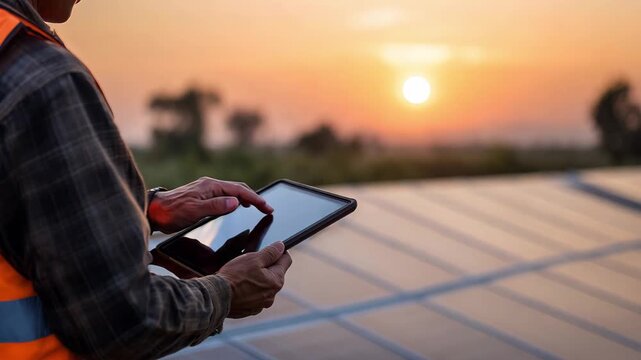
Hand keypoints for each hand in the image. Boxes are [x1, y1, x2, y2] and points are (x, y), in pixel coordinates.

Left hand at [148, 177, 272, 233]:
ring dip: (246, 198)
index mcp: (210, 186)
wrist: (153, 211)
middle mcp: (210, 185)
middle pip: (238, 188)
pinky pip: (224, 195)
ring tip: (257, 206)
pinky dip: (236, 200)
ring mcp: (206, 190)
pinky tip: (238, 206)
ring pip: (232, 191)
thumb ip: (216, 206)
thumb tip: (236, 202)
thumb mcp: (195, 211)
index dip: (255, 198)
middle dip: (254, 197)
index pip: (239, 191)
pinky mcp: (202, 196)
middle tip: (267, 208)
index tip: (267, 207)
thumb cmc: (172, 212)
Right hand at [217, 242, 292, 317]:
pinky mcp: (250, 310)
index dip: (279, 252)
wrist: (217, 297)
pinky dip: (248, 291)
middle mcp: (272, 295)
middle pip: (274, 274)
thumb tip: (281, 246)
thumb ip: (270, 252)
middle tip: (250, 263)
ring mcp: (261, 304)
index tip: (271, 249)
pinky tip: (238, 287)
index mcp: (276, 281)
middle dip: (265, 267)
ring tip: (241, 276)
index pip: (286, 261)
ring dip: (256, 279)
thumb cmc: (235, 276)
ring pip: (263, 286)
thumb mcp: (254, 259)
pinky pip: (254, 296)